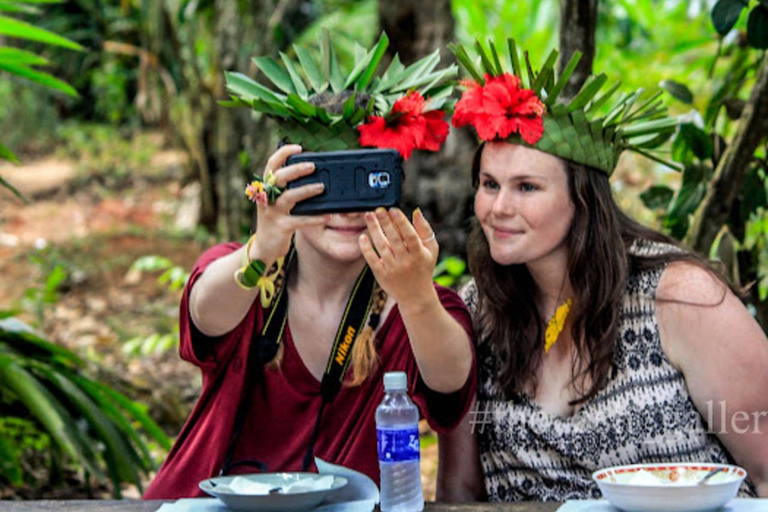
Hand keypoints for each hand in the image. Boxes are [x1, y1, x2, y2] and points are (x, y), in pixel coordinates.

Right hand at [252, 145, 329, 261]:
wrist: (264, 248)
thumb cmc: (276, 220)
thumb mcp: (277, 202)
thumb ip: (287, 189)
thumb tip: (312, 174)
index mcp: (266, 189)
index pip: (271, 165)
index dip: (283, 153)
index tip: (298, 147)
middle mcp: (267, 198)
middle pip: (279, 178)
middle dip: (296, 170)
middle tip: (313, 166)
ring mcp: (273, 213)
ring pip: (289, 197)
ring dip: (307, 190)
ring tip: (322, 187)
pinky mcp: (281, 228)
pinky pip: (300, 221)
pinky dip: (315, 218)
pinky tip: (327, 215)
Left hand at [359, 207, 438, 309]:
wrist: (416, 296)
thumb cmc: (424, 267)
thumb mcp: (431, 249)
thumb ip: (425, 230)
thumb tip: (416, 211)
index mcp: (419, 254)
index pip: (409, 235)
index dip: (401, 222)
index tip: (393, 210)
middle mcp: (406, 261)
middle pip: (394, 239)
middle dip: (385, 222)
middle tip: (378, 209)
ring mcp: (393, 269)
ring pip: (381, 246)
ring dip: (374, 230)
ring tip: (368, 216)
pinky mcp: (382, 274)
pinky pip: (372, 259)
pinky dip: (366, 248)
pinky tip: (362, 236)